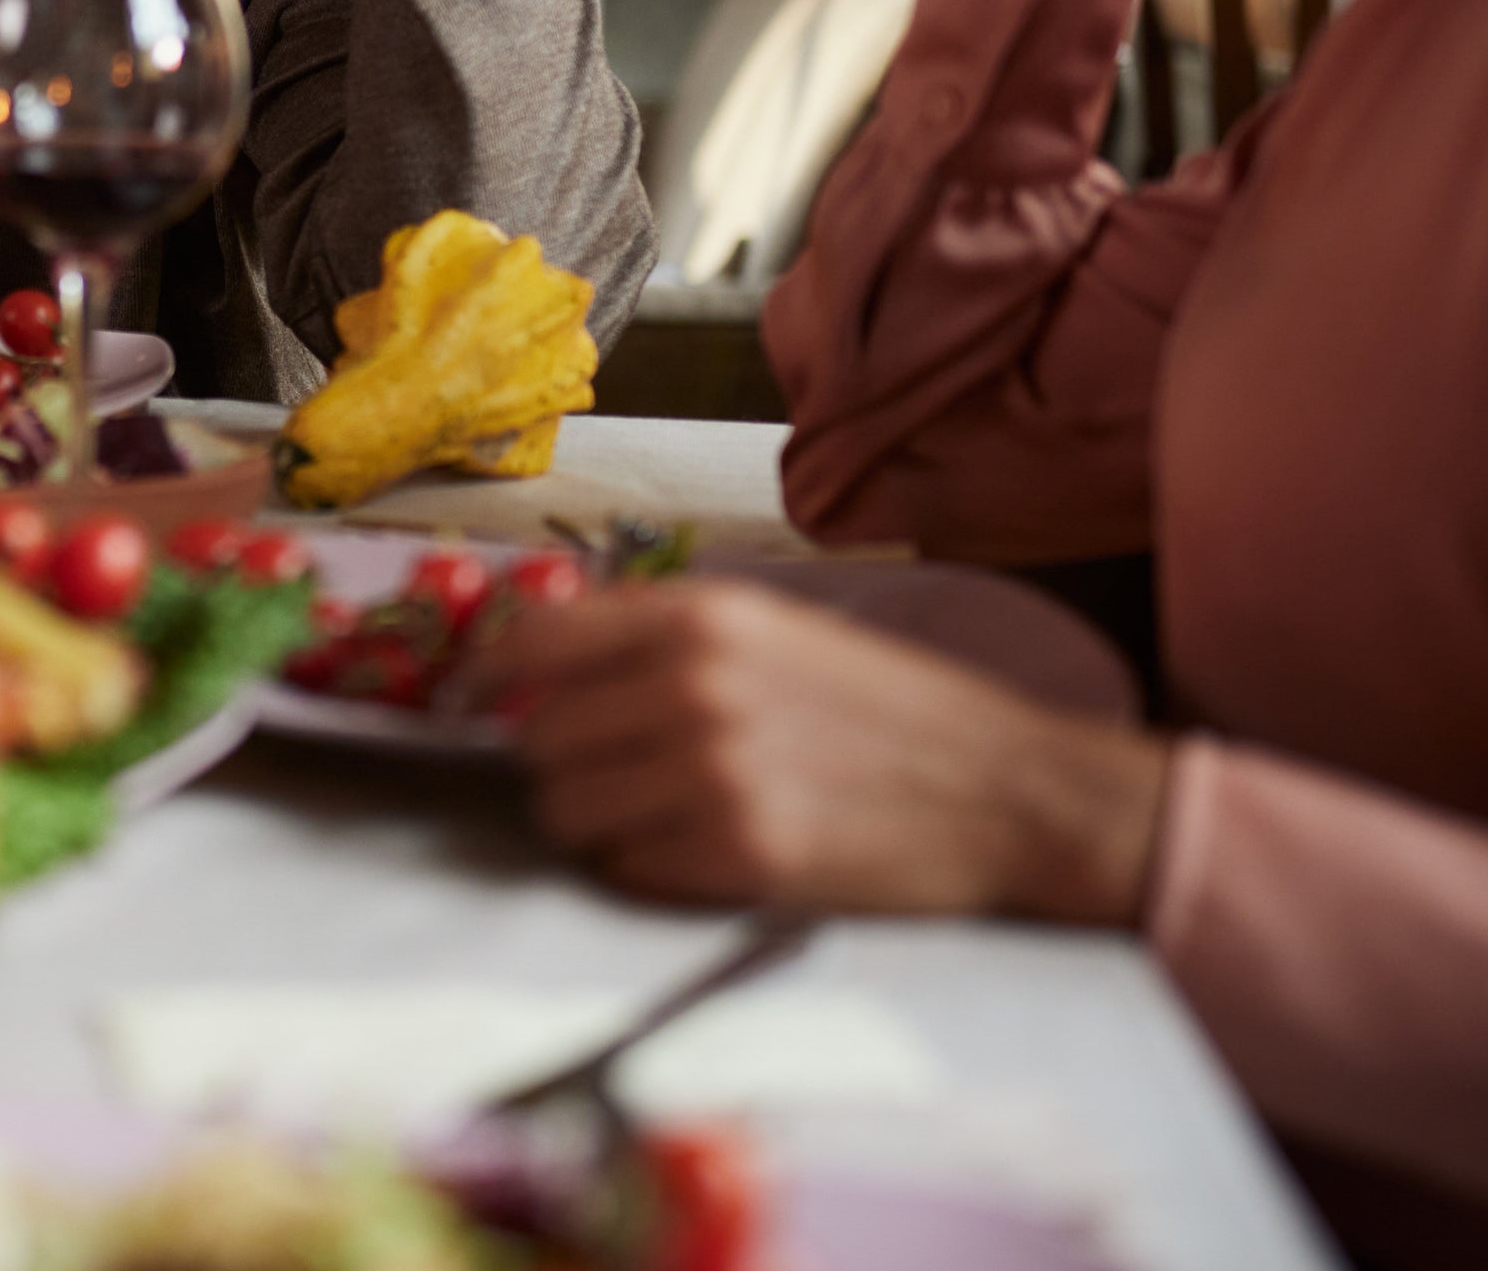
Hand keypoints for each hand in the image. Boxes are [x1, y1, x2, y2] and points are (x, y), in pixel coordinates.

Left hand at [484, 577, 1169, 924]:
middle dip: (563, 764)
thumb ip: (663, 635)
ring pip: (570, 813)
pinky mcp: (740, 854)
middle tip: (614, 775)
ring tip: (663, 815)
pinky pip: (629, 870)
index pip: (532, 640)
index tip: (477, 702)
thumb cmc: (888, 708)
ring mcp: (713, 773)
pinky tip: (707, 849)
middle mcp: (693, 685)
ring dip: (599, 823)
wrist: (1009, 789)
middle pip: (540, 740)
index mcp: (698, 616)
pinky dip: (650, 867)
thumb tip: (544, 661)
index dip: (491, 678)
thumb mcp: (776, 628)